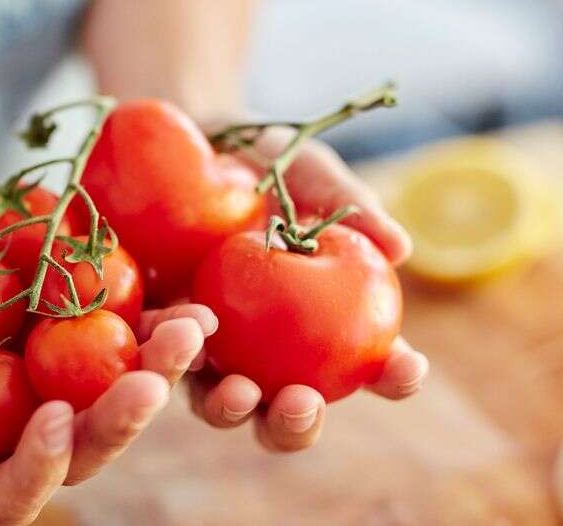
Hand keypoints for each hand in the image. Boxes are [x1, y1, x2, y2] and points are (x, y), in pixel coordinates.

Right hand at [0, 180, 211, 523]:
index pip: (6, 494)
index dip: (36, 470)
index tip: (54, 416)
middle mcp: (19, 422)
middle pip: (82, 451)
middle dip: (120, 424)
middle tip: (148, 382)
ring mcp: (59, 377)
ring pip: (121, 397)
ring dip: (162, 373)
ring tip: (190, 332)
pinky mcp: (86, 327)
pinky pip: (135, 336)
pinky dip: (167, 325)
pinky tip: (196, 305)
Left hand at [187, 132, 429, 451]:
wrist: (186, 138)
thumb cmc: (263, 160)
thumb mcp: (307, 171)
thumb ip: (350, 206)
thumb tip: (401, 248)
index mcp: (323, 322)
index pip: (369, 365)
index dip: (394, 376)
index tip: (406, 368)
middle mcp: (267, 351)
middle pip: (287, 411)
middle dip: (297, 424)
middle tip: (301, 402)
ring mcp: (209, 349)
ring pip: (221, 405)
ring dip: (233, 410)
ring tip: (238, 391)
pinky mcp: (155, 333)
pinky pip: (162, 358)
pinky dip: (174, 356)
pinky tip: (187, 337)